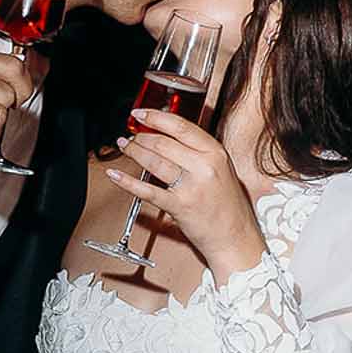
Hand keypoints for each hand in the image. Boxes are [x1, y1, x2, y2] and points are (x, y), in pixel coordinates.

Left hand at [106, 110, 265, 280]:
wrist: (235, 238)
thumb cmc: (228, 206)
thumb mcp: (222, 169)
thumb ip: (200, 152)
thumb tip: (170, 135)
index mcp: (216, 153)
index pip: (181, 126)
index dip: (155, 117)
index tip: (140, 114)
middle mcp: (204, 166)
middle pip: (163, 142)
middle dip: (141, 137)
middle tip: (131, 136)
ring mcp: (191, 186)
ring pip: (154, 161)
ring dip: (134, 152)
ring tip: (125, 147)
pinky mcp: (179, 206)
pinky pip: (147, 190)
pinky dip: (127, 182)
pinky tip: (116, 175)